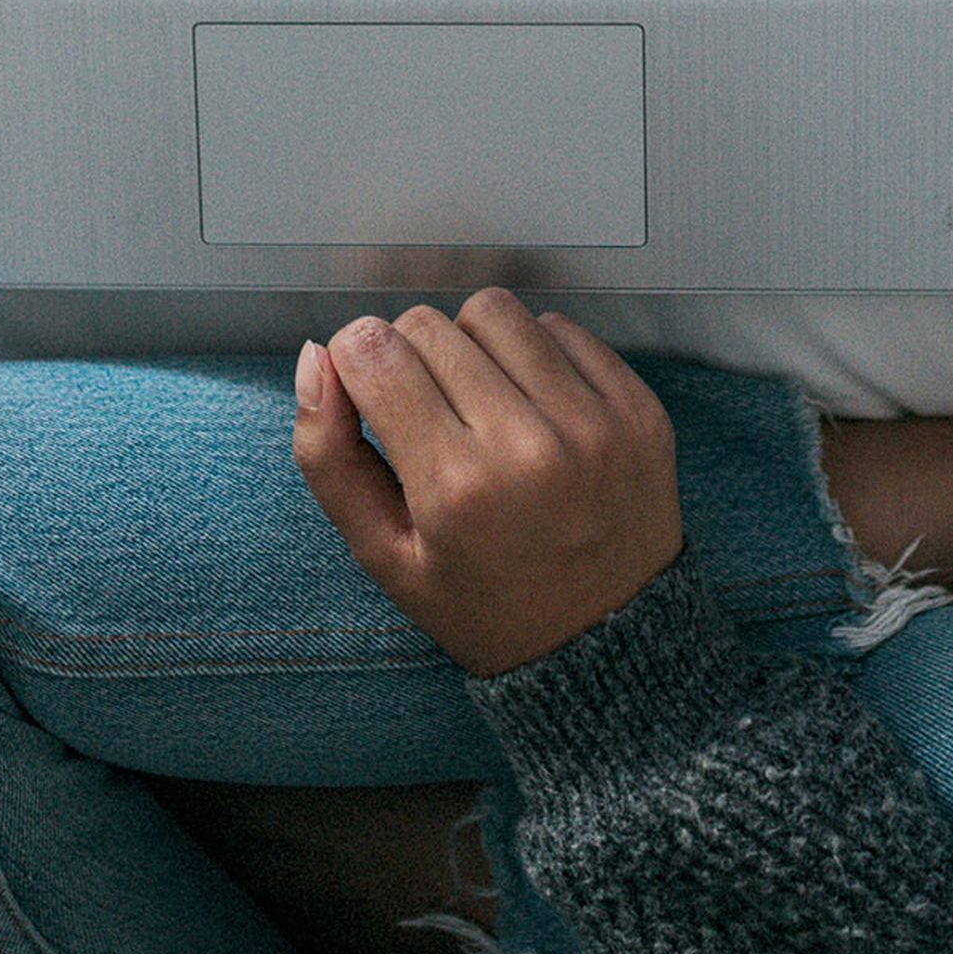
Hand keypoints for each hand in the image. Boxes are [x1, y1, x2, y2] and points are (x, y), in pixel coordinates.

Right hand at [292, 287, 681, 675]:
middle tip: (426, 418)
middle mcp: (529, 446)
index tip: (366, 392)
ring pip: (493, 312)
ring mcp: (593, 422)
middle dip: (408, 358)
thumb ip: (329, 457)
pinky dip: (533, 354)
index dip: (354, 361)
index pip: (373, 350)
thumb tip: (315, 356)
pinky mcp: (637, 407)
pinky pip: (560, 328)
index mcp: (456, 488)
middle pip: (428, 326)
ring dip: (471, 345)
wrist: (607, 641)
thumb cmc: (485, 604)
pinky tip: (531, 408)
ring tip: (478, 405)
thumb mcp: (386, 556)